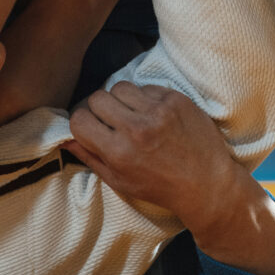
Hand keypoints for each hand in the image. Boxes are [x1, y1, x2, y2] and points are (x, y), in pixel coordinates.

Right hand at [66, 82, 274, 274]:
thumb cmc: (160, 187)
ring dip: (121, 99)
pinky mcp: (176, 99)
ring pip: (120, 86)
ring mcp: (158, 110)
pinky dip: (145, 98)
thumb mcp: (120, 182)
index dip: (81, 123)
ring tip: (131, 114)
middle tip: (110, 120)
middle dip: (98, 109)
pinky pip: (146, 87)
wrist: (207, 183)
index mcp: (118, 152)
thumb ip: (91, 157)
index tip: (90, 127)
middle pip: (97, 98)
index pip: (79, 119)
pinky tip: (153, 114)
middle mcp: (136, 128)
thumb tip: (67, 138)